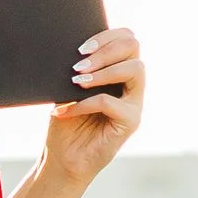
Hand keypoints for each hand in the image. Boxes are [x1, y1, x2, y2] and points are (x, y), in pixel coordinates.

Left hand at [42, 26, 144, 185]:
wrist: (62, 160)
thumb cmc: (65, 122)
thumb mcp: (68, 88)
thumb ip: (80, 68)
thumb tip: (75, 49)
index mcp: (119, 72)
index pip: (126, 39)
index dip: (106, 36)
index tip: (80, 48)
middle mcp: (132, 85)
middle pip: (134, 48)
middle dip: (105, 51)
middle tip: (78, 65)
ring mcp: (135, 103)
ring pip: (135, 69)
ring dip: (103, 71)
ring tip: (77, 81)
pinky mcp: (131, 122)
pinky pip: (111, 102)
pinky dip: (85, 103)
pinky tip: (66, 110)